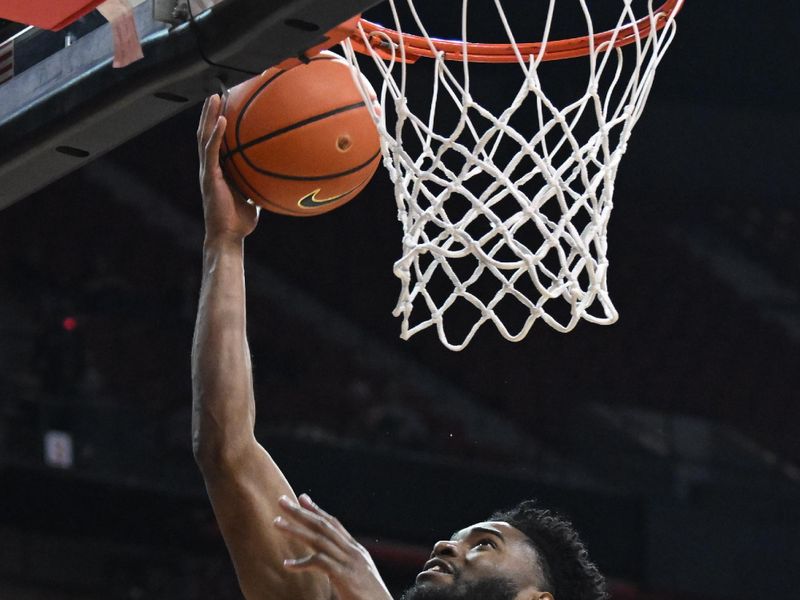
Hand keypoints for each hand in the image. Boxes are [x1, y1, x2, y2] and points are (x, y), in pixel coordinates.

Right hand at [197, 94, 258, 242]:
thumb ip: (259, 183)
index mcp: (219, 170)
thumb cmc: (241, 220)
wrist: (228, 236)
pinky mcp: (209, 176)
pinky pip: (211, 151)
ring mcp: (208, 171)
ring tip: (215, 96)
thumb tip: (278, 175)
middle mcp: (210, 167)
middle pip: (207, 133)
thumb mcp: (253, 196)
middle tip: (218, 91)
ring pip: (205, 136)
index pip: (217, 141)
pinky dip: (215, 134)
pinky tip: (220, 119)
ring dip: (209, 115)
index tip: (227, 104)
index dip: (218, 122)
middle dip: (211, 112)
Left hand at [275, 495, 393, 599]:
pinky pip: (320, 563)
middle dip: (301, 512)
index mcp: (355, 549)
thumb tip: (326, 560)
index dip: (317, 510)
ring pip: (318, 540)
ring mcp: (349, 562)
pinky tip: (287, 564)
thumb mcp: (356, 575)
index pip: (333, 523)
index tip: (301, 497)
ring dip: (295, 530)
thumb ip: (343, 564)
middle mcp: (352, 551)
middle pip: (323, 526)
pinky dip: (302, 562)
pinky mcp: (345, 576)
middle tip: (281, 501)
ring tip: (276, 523)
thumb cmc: (368, 597)